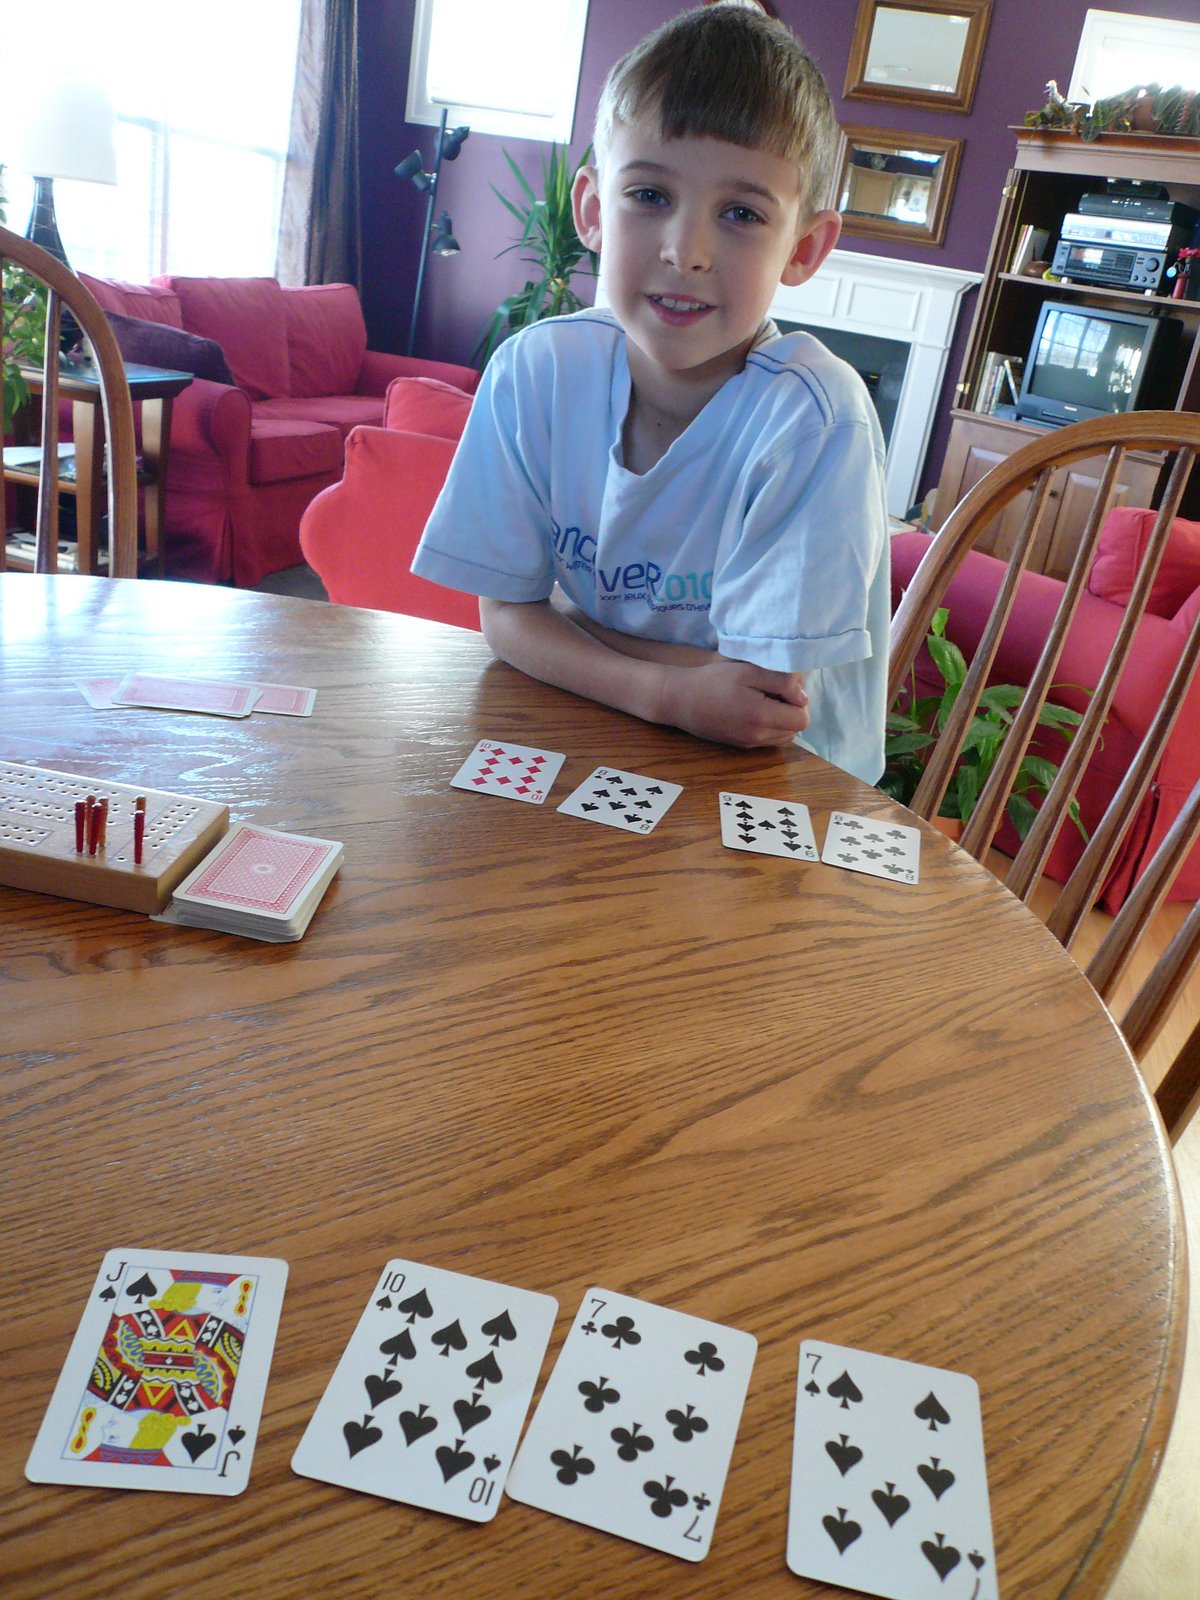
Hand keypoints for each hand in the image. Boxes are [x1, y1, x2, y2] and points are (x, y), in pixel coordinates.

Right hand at [658, 655, 808, 747]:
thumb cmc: (712, 681)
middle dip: (792, 710)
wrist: (680, 700)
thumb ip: (781, 681)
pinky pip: (770, 740)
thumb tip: (804, 696)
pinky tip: (755, 711)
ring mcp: (749, 744)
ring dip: (783, 720)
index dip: (799, 701)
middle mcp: (758, 736)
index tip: (782, 686)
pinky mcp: (742, 746)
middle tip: (773, 692)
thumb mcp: (748, 671)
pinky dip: (771, 726)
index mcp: (761, 717)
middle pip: (796, 729)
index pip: (802, 719)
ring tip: (764, 701)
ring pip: (785, 737)